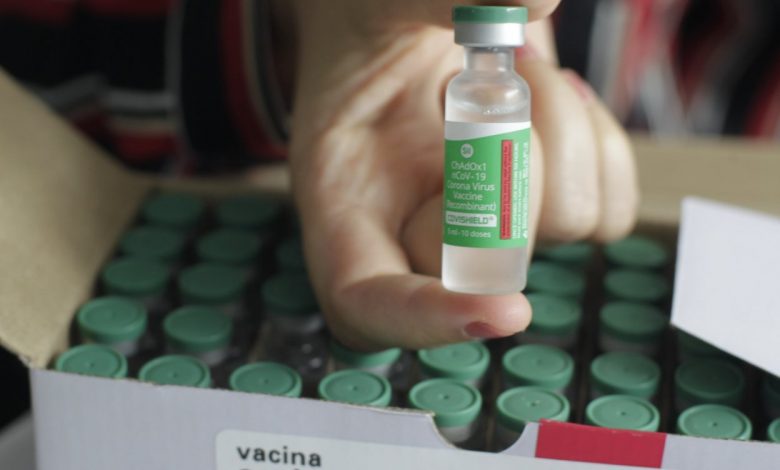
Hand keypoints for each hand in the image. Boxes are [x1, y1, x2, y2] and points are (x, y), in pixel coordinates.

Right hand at [286, 0, 637, 350]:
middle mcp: (411, 222)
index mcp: (346, 197)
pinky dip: (601, 145)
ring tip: (523, 65)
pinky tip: (555, 94)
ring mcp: (482, 218)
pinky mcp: (537, 203)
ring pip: (562, 231)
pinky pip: (603, 211)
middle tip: (497, 74)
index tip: (504, 309)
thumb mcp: (375, 0)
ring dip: (565, 137)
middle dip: (519, 173)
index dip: (427, 321)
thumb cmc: (366, 16)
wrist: (399, 16)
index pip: (366, 301)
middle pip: (483, 266)